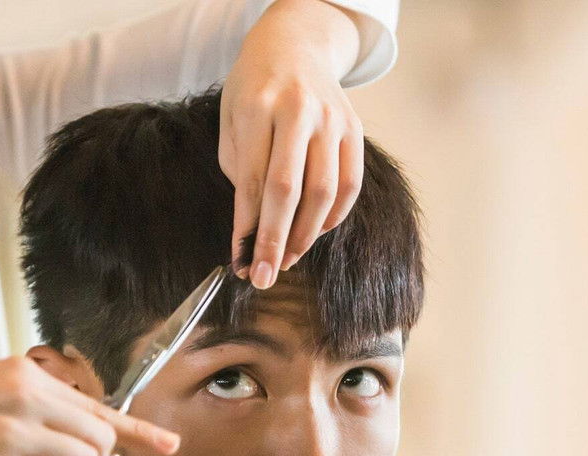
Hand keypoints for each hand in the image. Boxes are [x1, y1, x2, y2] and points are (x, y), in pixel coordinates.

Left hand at [219, 0, 363, 288]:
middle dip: (275, 241)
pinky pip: (349, 186)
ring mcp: (333, 120)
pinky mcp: (355, 131)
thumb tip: (249, 235)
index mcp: (259, 107)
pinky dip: (332, 217)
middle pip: (289, 190)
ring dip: (305, 236)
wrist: (294, 47)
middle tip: (265, 276)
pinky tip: (313, 233)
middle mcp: (300, 111)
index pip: (253, 180)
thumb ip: (240, 173)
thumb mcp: (232, 122)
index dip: (247, 227)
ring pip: (323, 193)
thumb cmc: (254, 91)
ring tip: (287, 259)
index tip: (241, 263)